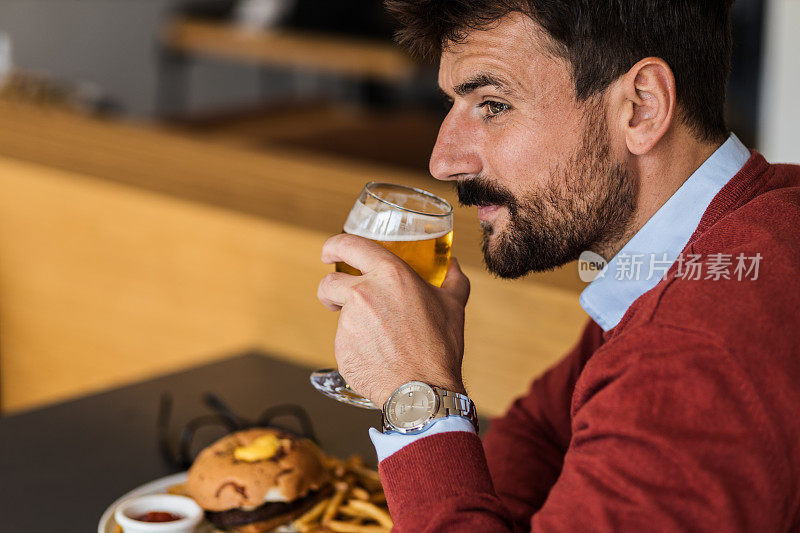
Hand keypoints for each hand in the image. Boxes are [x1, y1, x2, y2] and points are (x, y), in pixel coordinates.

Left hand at [317, 233, 469, 406]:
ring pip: (339, 315)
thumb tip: (452, 264)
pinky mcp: (341, 347)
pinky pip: (343, 341)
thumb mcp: (453, 305)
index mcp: (389, 274)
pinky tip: (377, 357)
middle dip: (330, 290)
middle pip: (329, 282)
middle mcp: (363, 293)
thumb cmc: (439, 346)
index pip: (349, 245)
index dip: (334, 246)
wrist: (423, 389)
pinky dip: (355, 347)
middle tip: (338, 299)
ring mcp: (348, 321)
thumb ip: (453, 278)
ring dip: (350, 322)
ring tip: (377, 339)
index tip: (329, 253)